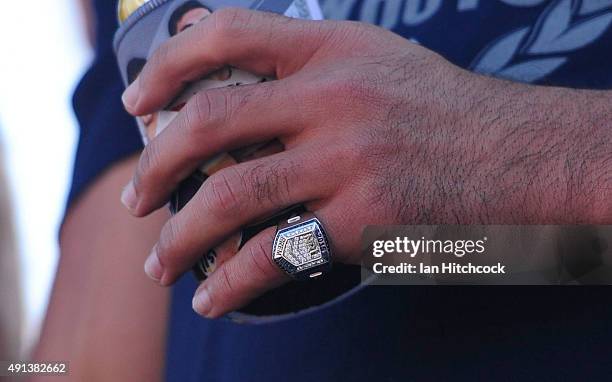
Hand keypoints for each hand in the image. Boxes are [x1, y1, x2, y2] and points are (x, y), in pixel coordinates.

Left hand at [120, 8, 592, 316]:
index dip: (168, 64)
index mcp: (333, 48)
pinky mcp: (364, 218)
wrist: (518, 153)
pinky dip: (233, 281)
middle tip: (137, 200)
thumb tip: (229, 70)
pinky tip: (213, 296)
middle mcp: (335, 97)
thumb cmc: (441, 109)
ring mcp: (349, 158)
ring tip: (160, 263)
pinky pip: (277, 253)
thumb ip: (305, 62)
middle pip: (211, 121)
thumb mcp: (375, 60)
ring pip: (232, 193)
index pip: (228, 34)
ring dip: (180, 235)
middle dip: (157, 165)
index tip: (139, 103)